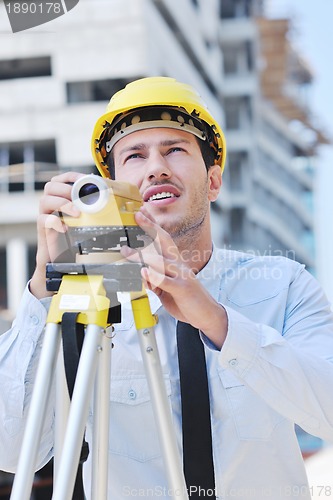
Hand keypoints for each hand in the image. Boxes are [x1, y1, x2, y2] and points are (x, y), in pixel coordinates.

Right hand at [30, 171, 83, 298]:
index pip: (61, 179)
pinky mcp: (43, 231)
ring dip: (62, 203)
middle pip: (50, 186)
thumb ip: (94, 210)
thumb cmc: (75, 239)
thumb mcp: (87, 222)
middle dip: (65, 189)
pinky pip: (43, 220)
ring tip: (77, 213)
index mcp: (61, 199)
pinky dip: (54, 221)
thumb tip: (117, 199)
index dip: (72, 176)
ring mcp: (45, 217)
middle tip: (79, 198)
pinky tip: (65, 227)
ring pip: (44, 200)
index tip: (85, 178)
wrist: (61, 260)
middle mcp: (51, 206)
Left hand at [121, 209, 227, 347]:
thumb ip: (154, 281)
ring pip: (161, 261)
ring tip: (126, 252)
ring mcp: (181, 276)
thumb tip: (141, 275)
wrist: (206, 314)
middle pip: (164, 241)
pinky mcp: (181, 289)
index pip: (163, 239)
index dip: (152, 226)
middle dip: (150, 227)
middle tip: (137, 216)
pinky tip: (144, 271)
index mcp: (176, 263)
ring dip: (142, 255)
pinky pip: (165, 281)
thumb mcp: (167, 289)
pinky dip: (153, 276)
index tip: (141, 214)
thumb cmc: (187, 299)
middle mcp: (178, 265)